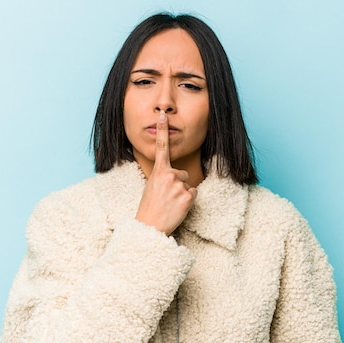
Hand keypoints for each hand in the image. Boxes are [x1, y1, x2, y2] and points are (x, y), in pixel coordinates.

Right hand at [135, 110, 196, 234]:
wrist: (150, 227)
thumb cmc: (150, 208)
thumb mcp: (152, 187)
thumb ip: (162, 177)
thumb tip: (176, 175)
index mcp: (158, 172)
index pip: (161, 148)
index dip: (163, 131)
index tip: (163, 115)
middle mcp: (170, 175)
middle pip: (183, 174)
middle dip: (178, 185)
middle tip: (166, 198)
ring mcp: (179, 186)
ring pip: (188, 186)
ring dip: (182, 195)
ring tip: (170, 205)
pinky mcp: (188, 196)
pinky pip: (193, 195)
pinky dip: (188, 202)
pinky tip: (177, 208)